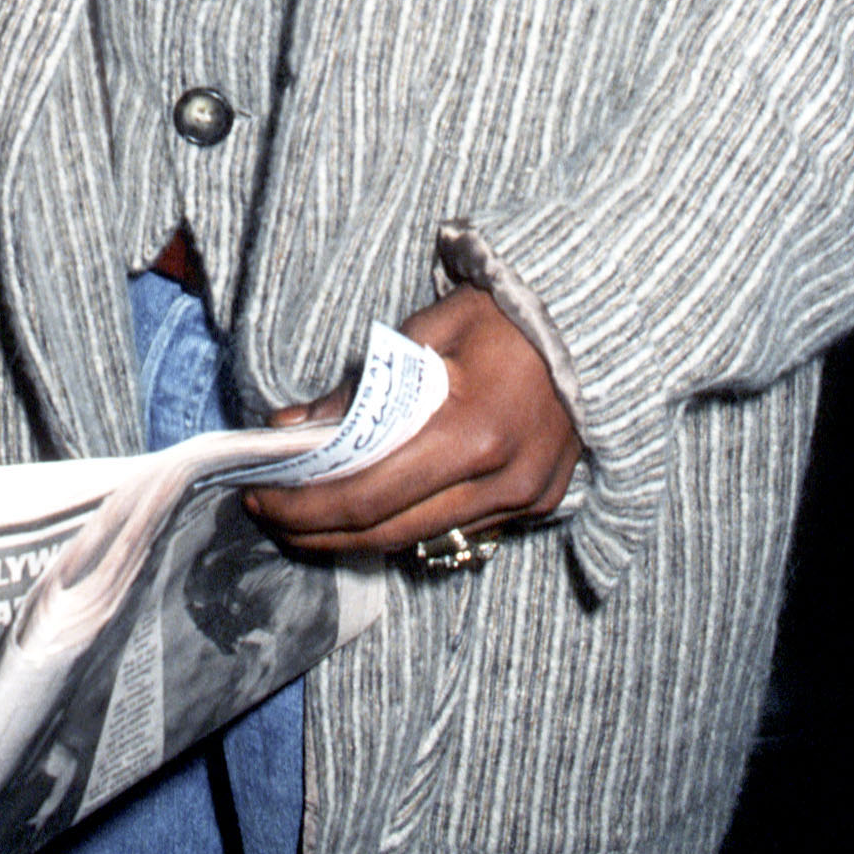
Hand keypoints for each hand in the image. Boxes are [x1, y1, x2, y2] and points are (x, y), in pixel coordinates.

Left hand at [246, 287, 581, 558]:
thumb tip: (294, 425)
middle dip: (319, 530)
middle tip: (271, 514)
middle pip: (388, 530)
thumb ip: (360, 386)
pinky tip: (372, 509)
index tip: (259, 494)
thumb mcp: (427, 329)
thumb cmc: (505, 314)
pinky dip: (407, 522)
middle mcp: (500, 480)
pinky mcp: (537, 503)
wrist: (595, 321)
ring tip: (308, 518)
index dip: (306, 505)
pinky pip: (457, 527)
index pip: (367, 494)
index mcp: (471, 432)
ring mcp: (523, 499)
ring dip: (357, 535)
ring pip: (420, 539)